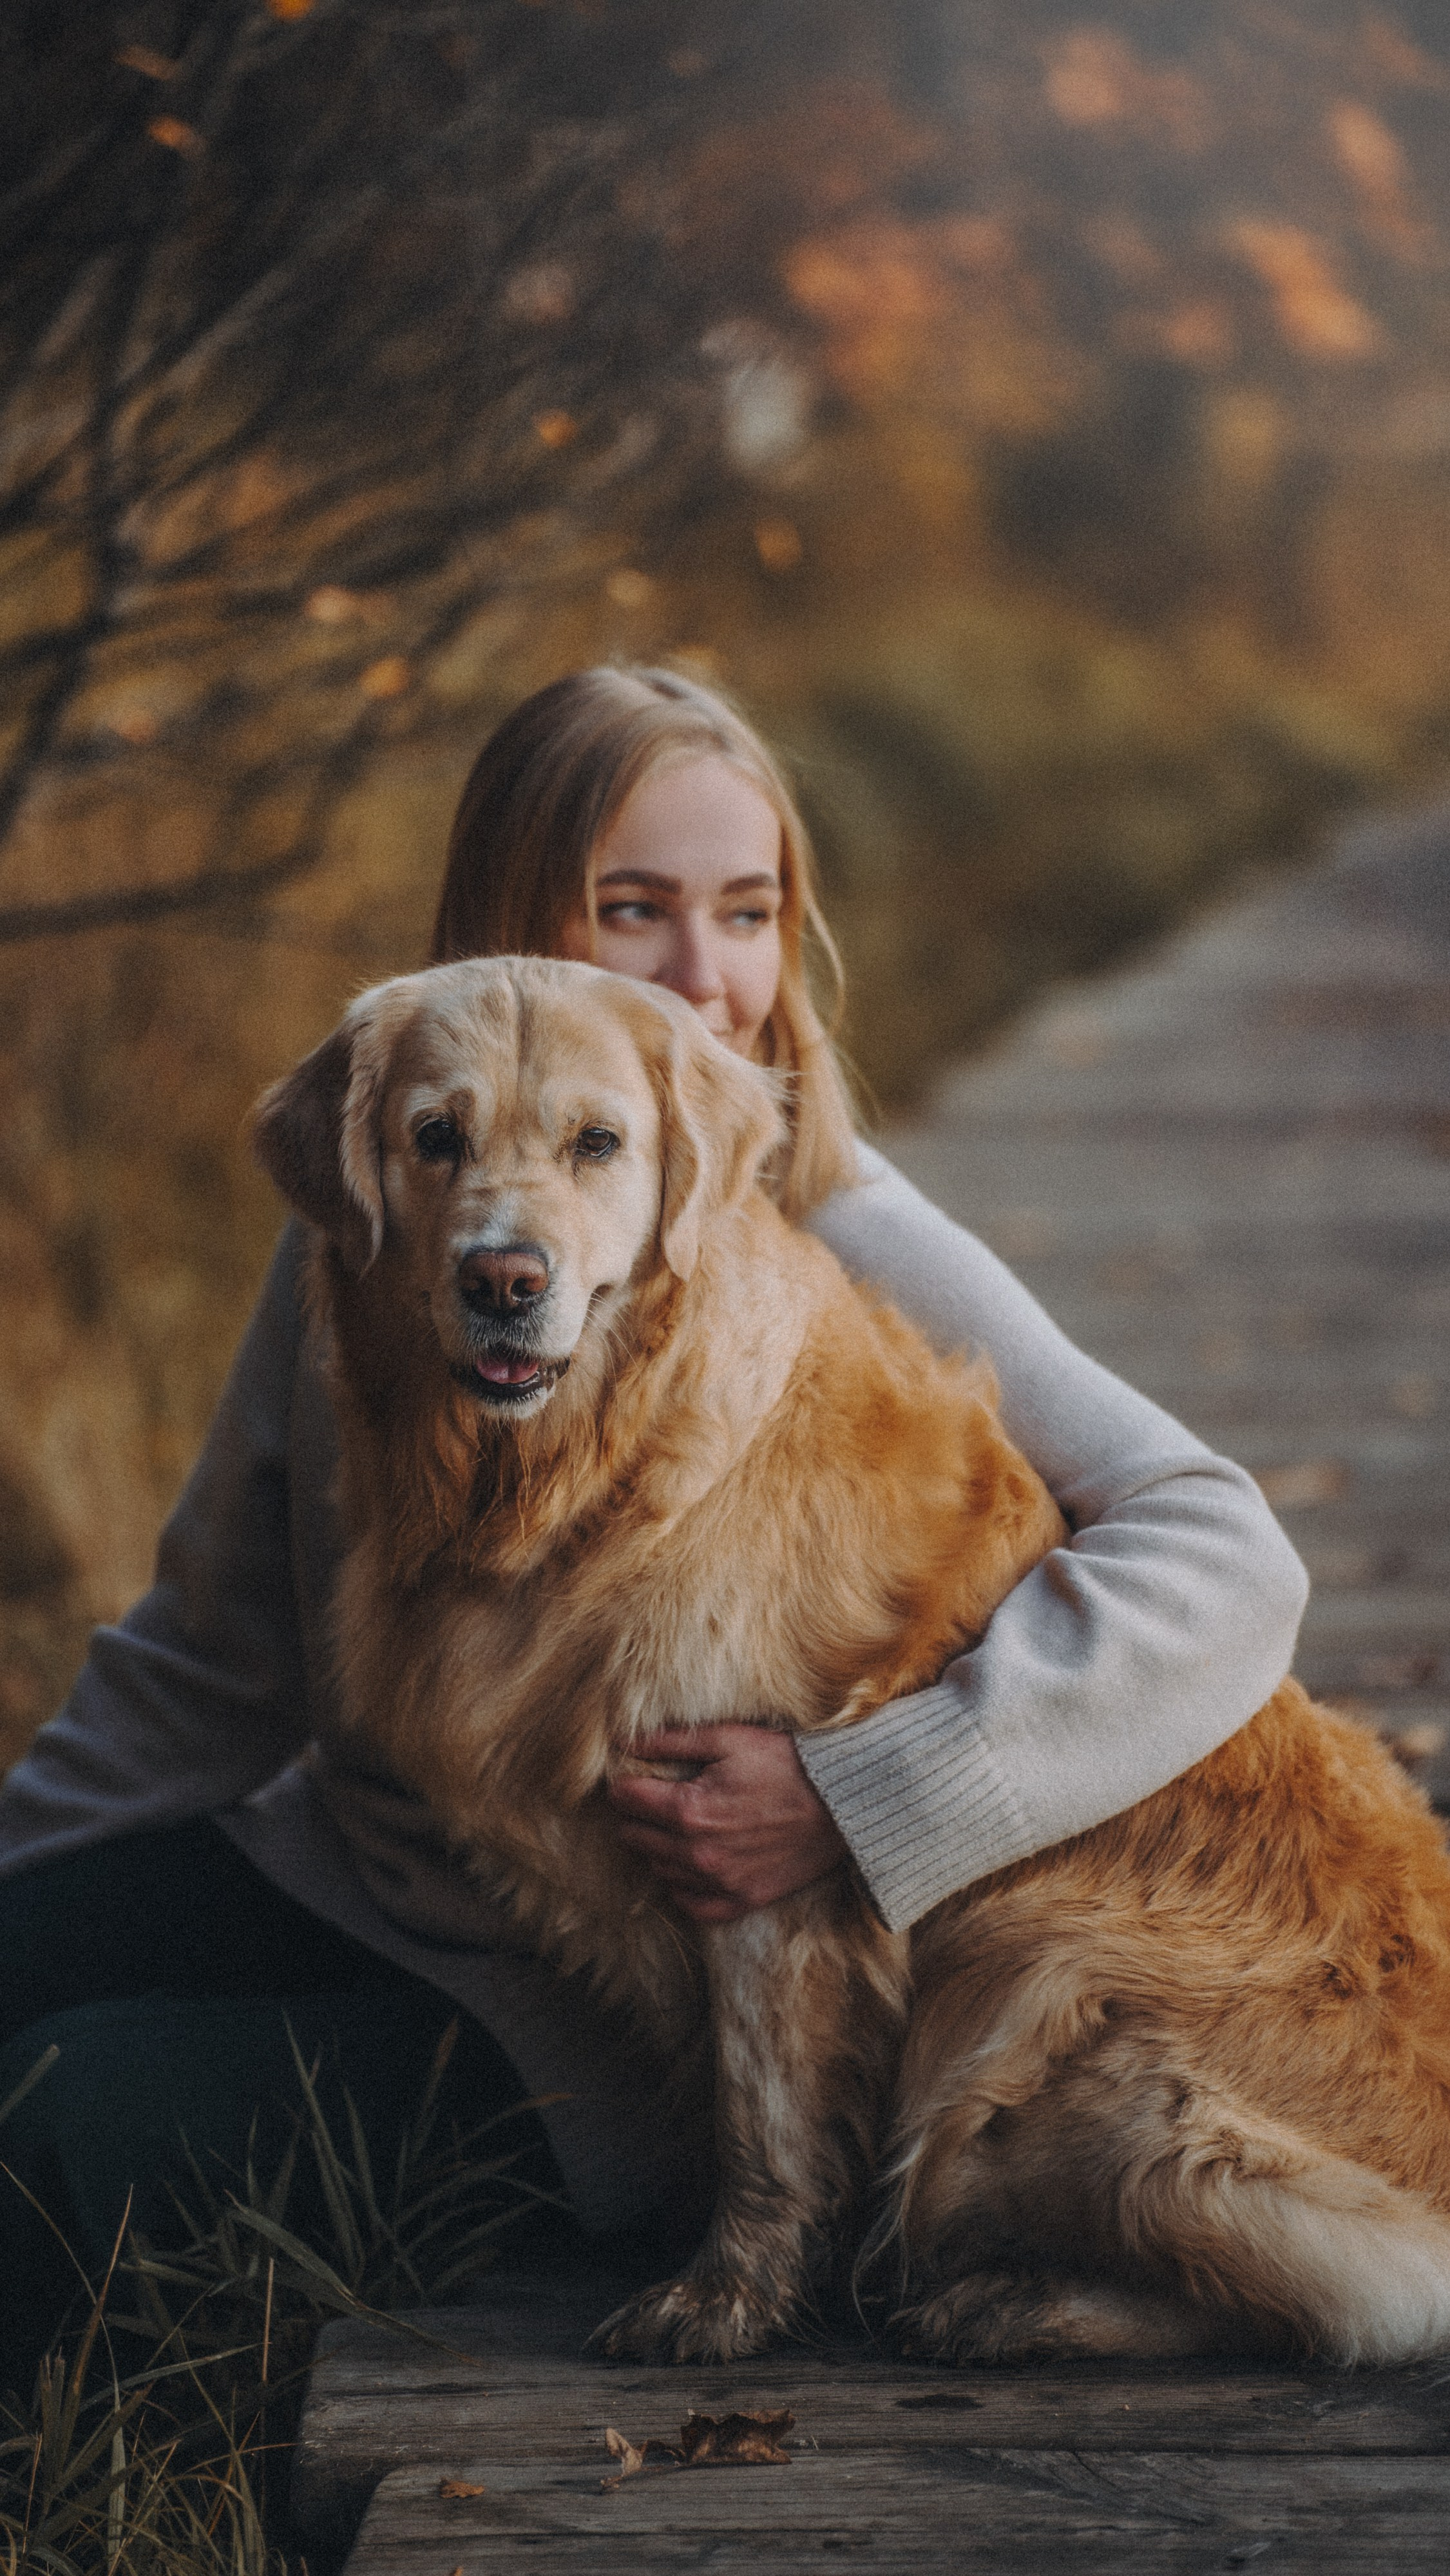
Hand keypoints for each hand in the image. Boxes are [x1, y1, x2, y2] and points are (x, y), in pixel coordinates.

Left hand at [607, 1725, 847, 1923]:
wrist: (844, 1803)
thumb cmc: (788, 1763)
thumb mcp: (728, 1738)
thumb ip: (671, 1740)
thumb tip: (624, 1741)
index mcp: (688, 1810)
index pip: (627, 1801)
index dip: (623, 1785)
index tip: (629, 1776)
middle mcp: (697, 1853)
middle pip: (636, 1837)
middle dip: (636, 1815)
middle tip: (650, 1797)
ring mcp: (720, 1881)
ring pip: (660, 1870)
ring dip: (657, 1847)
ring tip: (671, 1826)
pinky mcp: (743, 1899)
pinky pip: (693, 1905)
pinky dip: (682, 1888)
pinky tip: (687, 1868)